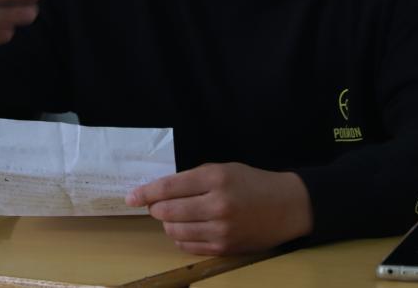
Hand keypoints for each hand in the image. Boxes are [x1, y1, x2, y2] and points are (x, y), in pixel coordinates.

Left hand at [126, 162, 312, 254]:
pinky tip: (187, 229)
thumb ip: (193, 179)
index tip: (131, 197)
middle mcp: (217, 204)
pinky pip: (187, 246)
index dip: (145, 192)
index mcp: (215, 178)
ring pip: (174, 231)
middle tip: (158, 205)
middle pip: (167, 211)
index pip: (169, 187)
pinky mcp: (224, 248)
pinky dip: (180, 238)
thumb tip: (159, 191)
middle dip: (156, 208)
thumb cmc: (252, 183)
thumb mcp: (224, 169)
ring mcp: (221, 229)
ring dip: (168, 224)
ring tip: (176, 216)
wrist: (287, 207)